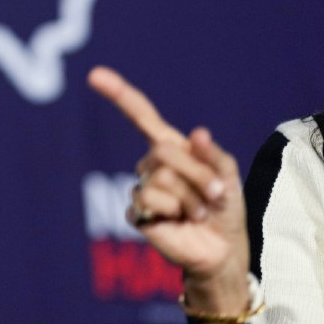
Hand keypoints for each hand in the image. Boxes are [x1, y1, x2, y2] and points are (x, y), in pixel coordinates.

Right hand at [88, 66, 250, 316]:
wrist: (222, 248)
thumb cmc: (224, 207)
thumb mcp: (229, 176)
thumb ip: (214, 156)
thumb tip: (197, 134)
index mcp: (170, 145)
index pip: (140, 115)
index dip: (117, 94)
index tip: (94, 75)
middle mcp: (152, 163)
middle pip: (165, 152)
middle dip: (198, 174)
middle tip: (214, 194)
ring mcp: (142, 188)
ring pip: (161, 179)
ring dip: (191, 198)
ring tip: (198, 212)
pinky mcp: (137, 213)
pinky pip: (151, 201)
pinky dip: (175, 212)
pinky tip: (179, 222)